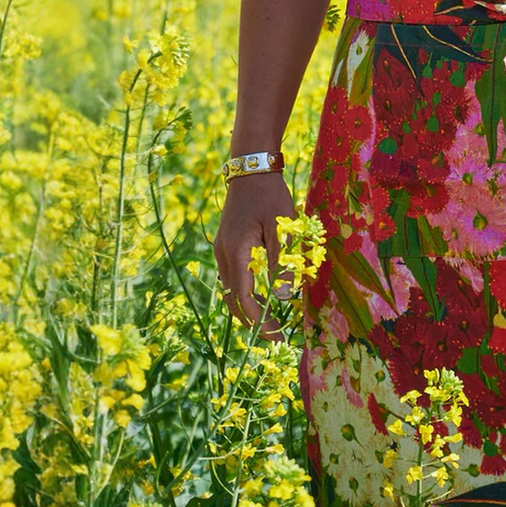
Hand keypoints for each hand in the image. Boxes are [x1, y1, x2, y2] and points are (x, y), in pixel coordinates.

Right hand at [213, 172, 298, 341]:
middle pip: (233, 300)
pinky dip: (247, 292)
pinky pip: (234, 277)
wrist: (251, 169)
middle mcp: (224, 255)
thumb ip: (282, 263)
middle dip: (252, 321)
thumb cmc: (271, 196)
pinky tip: (264, 295)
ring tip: (272, 319)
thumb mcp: (283, 228)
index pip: (244, 299)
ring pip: (232, 290)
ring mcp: (222, 250)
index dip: (260, 322)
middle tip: (275, 335)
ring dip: (249, 308)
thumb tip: (282, 297)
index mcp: (236, 252)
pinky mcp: (227, 245)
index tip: (277, 336)